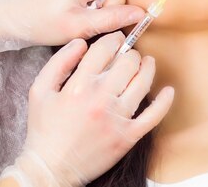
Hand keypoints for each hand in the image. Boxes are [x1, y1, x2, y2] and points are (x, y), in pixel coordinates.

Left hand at [0, 0, 177, 61]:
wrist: (10, 14)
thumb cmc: (39, 22)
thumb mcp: (76, 27)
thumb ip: (111, 20)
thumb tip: (140, 14)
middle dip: (108, 11)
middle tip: (82, 24)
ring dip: (96, 10)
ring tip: (70, 18)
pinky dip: (89, 5)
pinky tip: (69, 13)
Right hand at [0, 32, 173, 185]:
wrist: (51, 168)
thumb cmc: (43, 129)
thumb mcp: (39, 90)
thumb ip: (59, 62)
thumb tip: (80, 42)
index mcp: (79, 85)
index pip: (104, 50)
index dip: (112, 39)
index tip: (116, 39)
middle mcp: (101, 98)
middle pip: (127, 62)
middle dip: (130, 52)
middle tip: (128, 53)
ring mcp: (117, 118)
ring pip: (143, 82)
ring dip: (148, 68)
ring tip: (147, 62)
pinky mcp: (128, 136)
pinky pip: (154, 115)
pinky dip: (164, 101)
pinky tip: (168, 90)